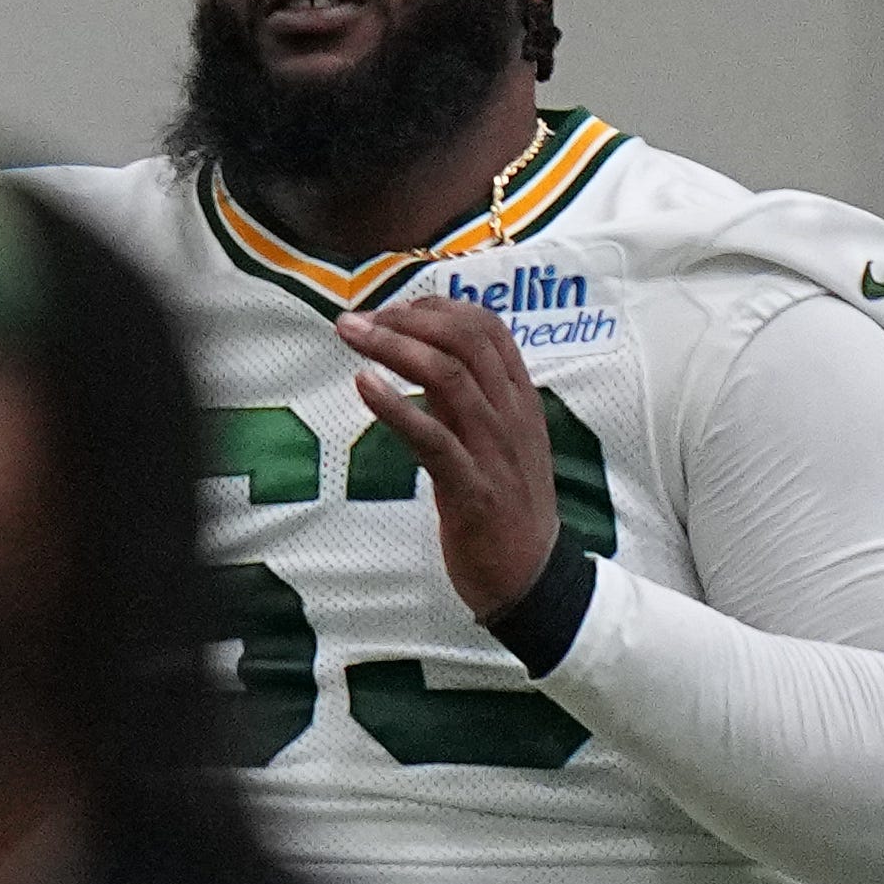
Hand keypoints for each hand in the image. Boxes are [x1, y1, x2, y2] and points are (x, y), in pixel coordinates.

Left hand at [336, 294, 563, 625]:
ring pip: (450, 377)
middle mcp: (511, 415)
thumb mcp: (492, 443)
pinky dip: (396, 407)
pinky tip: (365, 386)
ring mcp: (494, 449)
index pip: (489, 330)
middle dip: (408, 320)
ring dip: (395, 349)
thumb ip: (466, 403)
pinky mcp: (471, 487)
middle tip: (358, 319)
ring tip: (353, 337)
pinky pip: (433, 437)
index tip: (394, 307)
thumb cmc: (504, 508)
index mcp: (519, 400)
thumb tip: (425, 364)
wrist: (530, 576)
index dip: (439, 309)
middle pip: (465, 342)